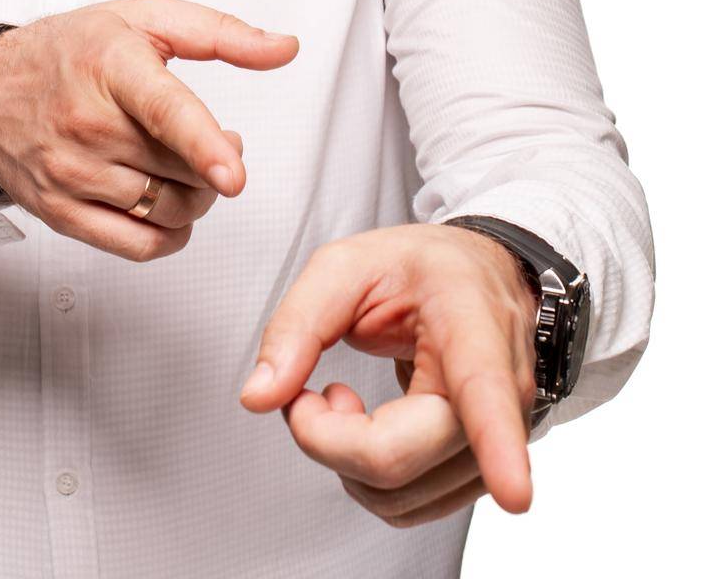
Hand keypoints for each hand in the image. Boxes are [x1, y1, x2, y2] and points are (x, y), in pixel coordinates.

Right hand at [0, 0, 297, 261]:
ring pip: (167, 209)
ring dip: (198, 197)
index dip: (203, 144)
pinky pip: (137, 245)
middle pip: (181, 169)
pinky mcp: (61, 213)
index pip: (163, 109)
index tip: (232, 172)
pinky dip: (170, 233)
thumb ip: (220, 33)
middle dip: (216, 162)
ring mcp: (71, 173)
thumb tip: (283, 48)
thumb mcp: (144, 17)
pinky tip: (169, 206)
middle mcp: (87, 123)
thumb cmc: (70, 50)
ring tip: (189, 167)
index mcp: (111, 65)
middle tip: (216, 143)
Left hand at [239, 223, 540, 524]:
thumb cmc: (418, 269)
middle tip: (315, 390)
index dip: (499, 446)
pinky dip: (365, 475)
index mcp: (471, 322)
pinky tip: (369, 424)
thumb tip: (259, 396)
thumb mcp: (345, 266)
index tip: (514, 492)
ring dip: (343, 456)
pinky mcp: (477, 470)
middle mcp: (500, 391)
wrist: (477, 278)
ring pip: (399, 496)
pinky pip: (407, 506)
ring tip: (345, 398)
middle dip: (328, 436)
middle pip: (399, 457)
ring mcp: (498, 440)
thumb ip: (297, 325)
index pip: (487, 392)